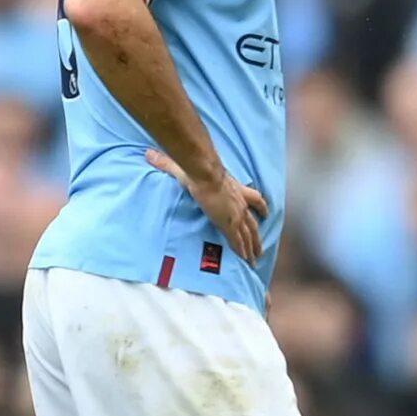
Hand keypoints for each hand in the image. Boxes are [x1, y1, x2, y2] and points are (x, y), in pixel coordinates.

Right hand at [145, 149, 266, 264]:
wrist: (205, 174)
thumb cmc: (199, 170)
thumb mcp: (187, 167)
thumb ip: (168, 163)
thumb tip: (150, 154)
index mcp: (235, 189)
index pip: (254, 198)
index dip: (260, 206)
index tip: (266, 213)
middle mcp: (239, 204)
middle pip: (253, 223)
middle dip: (257, 236)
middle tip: (260, 248)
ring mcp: (236, 215)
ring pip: (249, 235)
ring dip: (253, 247)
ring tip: (255, 260)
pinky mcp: (230, 224)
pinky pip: (239, 242)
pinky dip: (243, 251)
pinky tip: (246, 261)